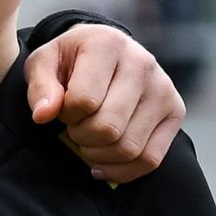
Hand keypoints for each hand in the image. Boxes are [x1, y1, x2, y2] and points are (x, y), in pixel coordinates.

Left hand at [25, 25, 183, 182]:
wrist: (106, 52)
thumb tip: (43, 115)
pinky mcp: (175, 111)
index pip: (83, 101)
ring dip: (98, 155)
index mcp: (108, 44)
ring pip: (129, 148)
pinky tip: (100, 163)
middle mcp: (142, 63)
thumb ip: (40, 87)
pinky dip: (121, 171)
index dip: (65, 114)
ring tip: (88, 139)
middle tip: (74, 127)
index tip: (63, 108)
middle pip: (108, 128)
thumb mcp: (44, 63)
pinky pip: (150, 159)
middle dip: (81, 137)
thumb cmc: (71, 60)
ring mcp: (163, 89)